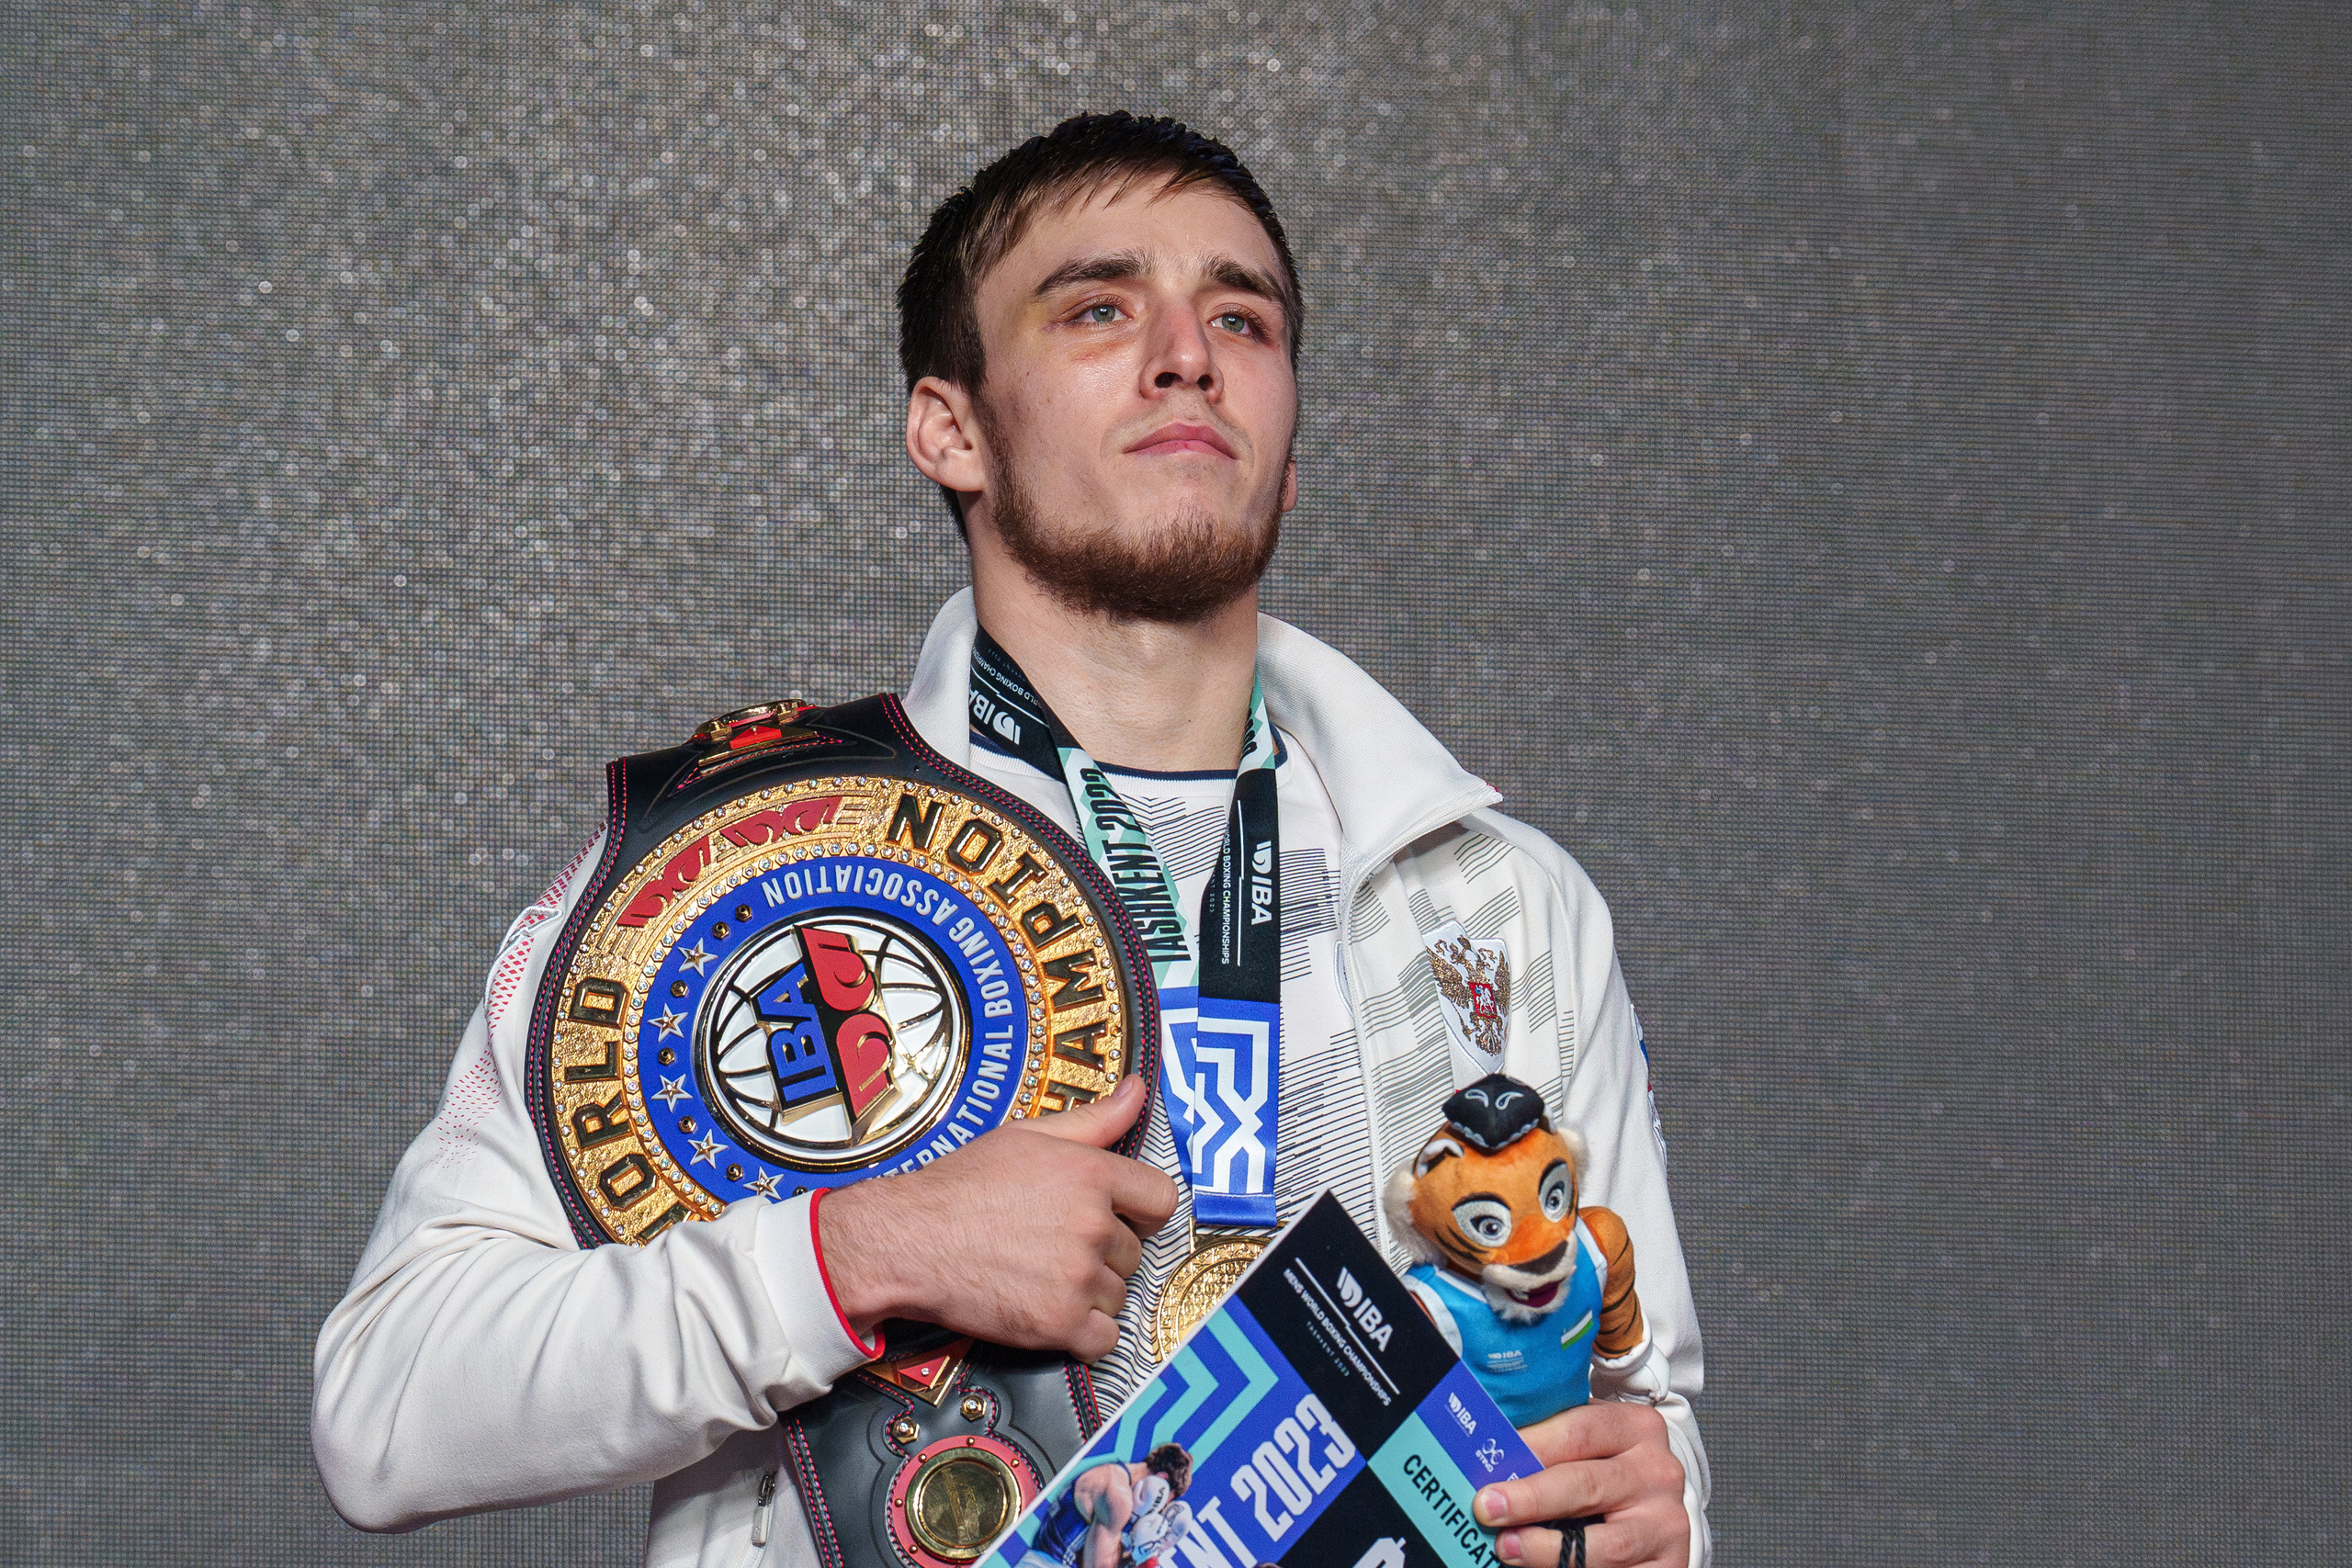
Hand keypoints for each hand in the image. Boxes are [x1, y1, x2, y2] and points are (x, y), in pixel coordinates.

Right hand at [816, 1075, 1177, 1359]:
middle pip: (1134, 1253)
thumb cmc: (962, 1185)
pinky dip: (1083, 1333)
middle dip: (1103, 1253)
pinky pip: (1104, 1340)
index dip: (1141, 1210)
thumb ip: (1094, 1119)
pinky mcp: (1058, 1324)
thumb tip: (1139, 1090)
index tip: (1120, 1216)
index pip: (1162, 1199)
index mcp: (1092, 1175)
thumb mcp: (1027, 1136)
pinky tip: (1049, 1311)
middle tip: (1055, 1246)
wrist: (908, 1240)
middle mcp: (1093, 1226)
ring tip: (1042, 1275)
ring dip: (1090, 1293)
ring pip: (1118, 1295)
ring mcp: (1077, 1278)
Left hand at [1474, 1402, 1687, 1567]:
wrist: (1658, 1508)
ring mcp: (1666, 1522)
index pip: (1579, 1431)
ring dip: (1547, 1547)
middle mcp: (1658, 1472)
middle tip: (1488, 1506)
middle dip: (1530, 1497)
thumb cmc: (1611, 1468)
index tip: (1490, 1459)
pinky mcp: (1669, 1563)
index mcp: (1637, 1428)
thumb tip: (1492, 1448)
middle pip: (1586, 1485)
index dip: (1531, 1445)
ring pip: (1605, 1543)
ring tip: (1508, 1546)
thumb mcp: (1592, 1442)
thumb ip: (1553, 1439)